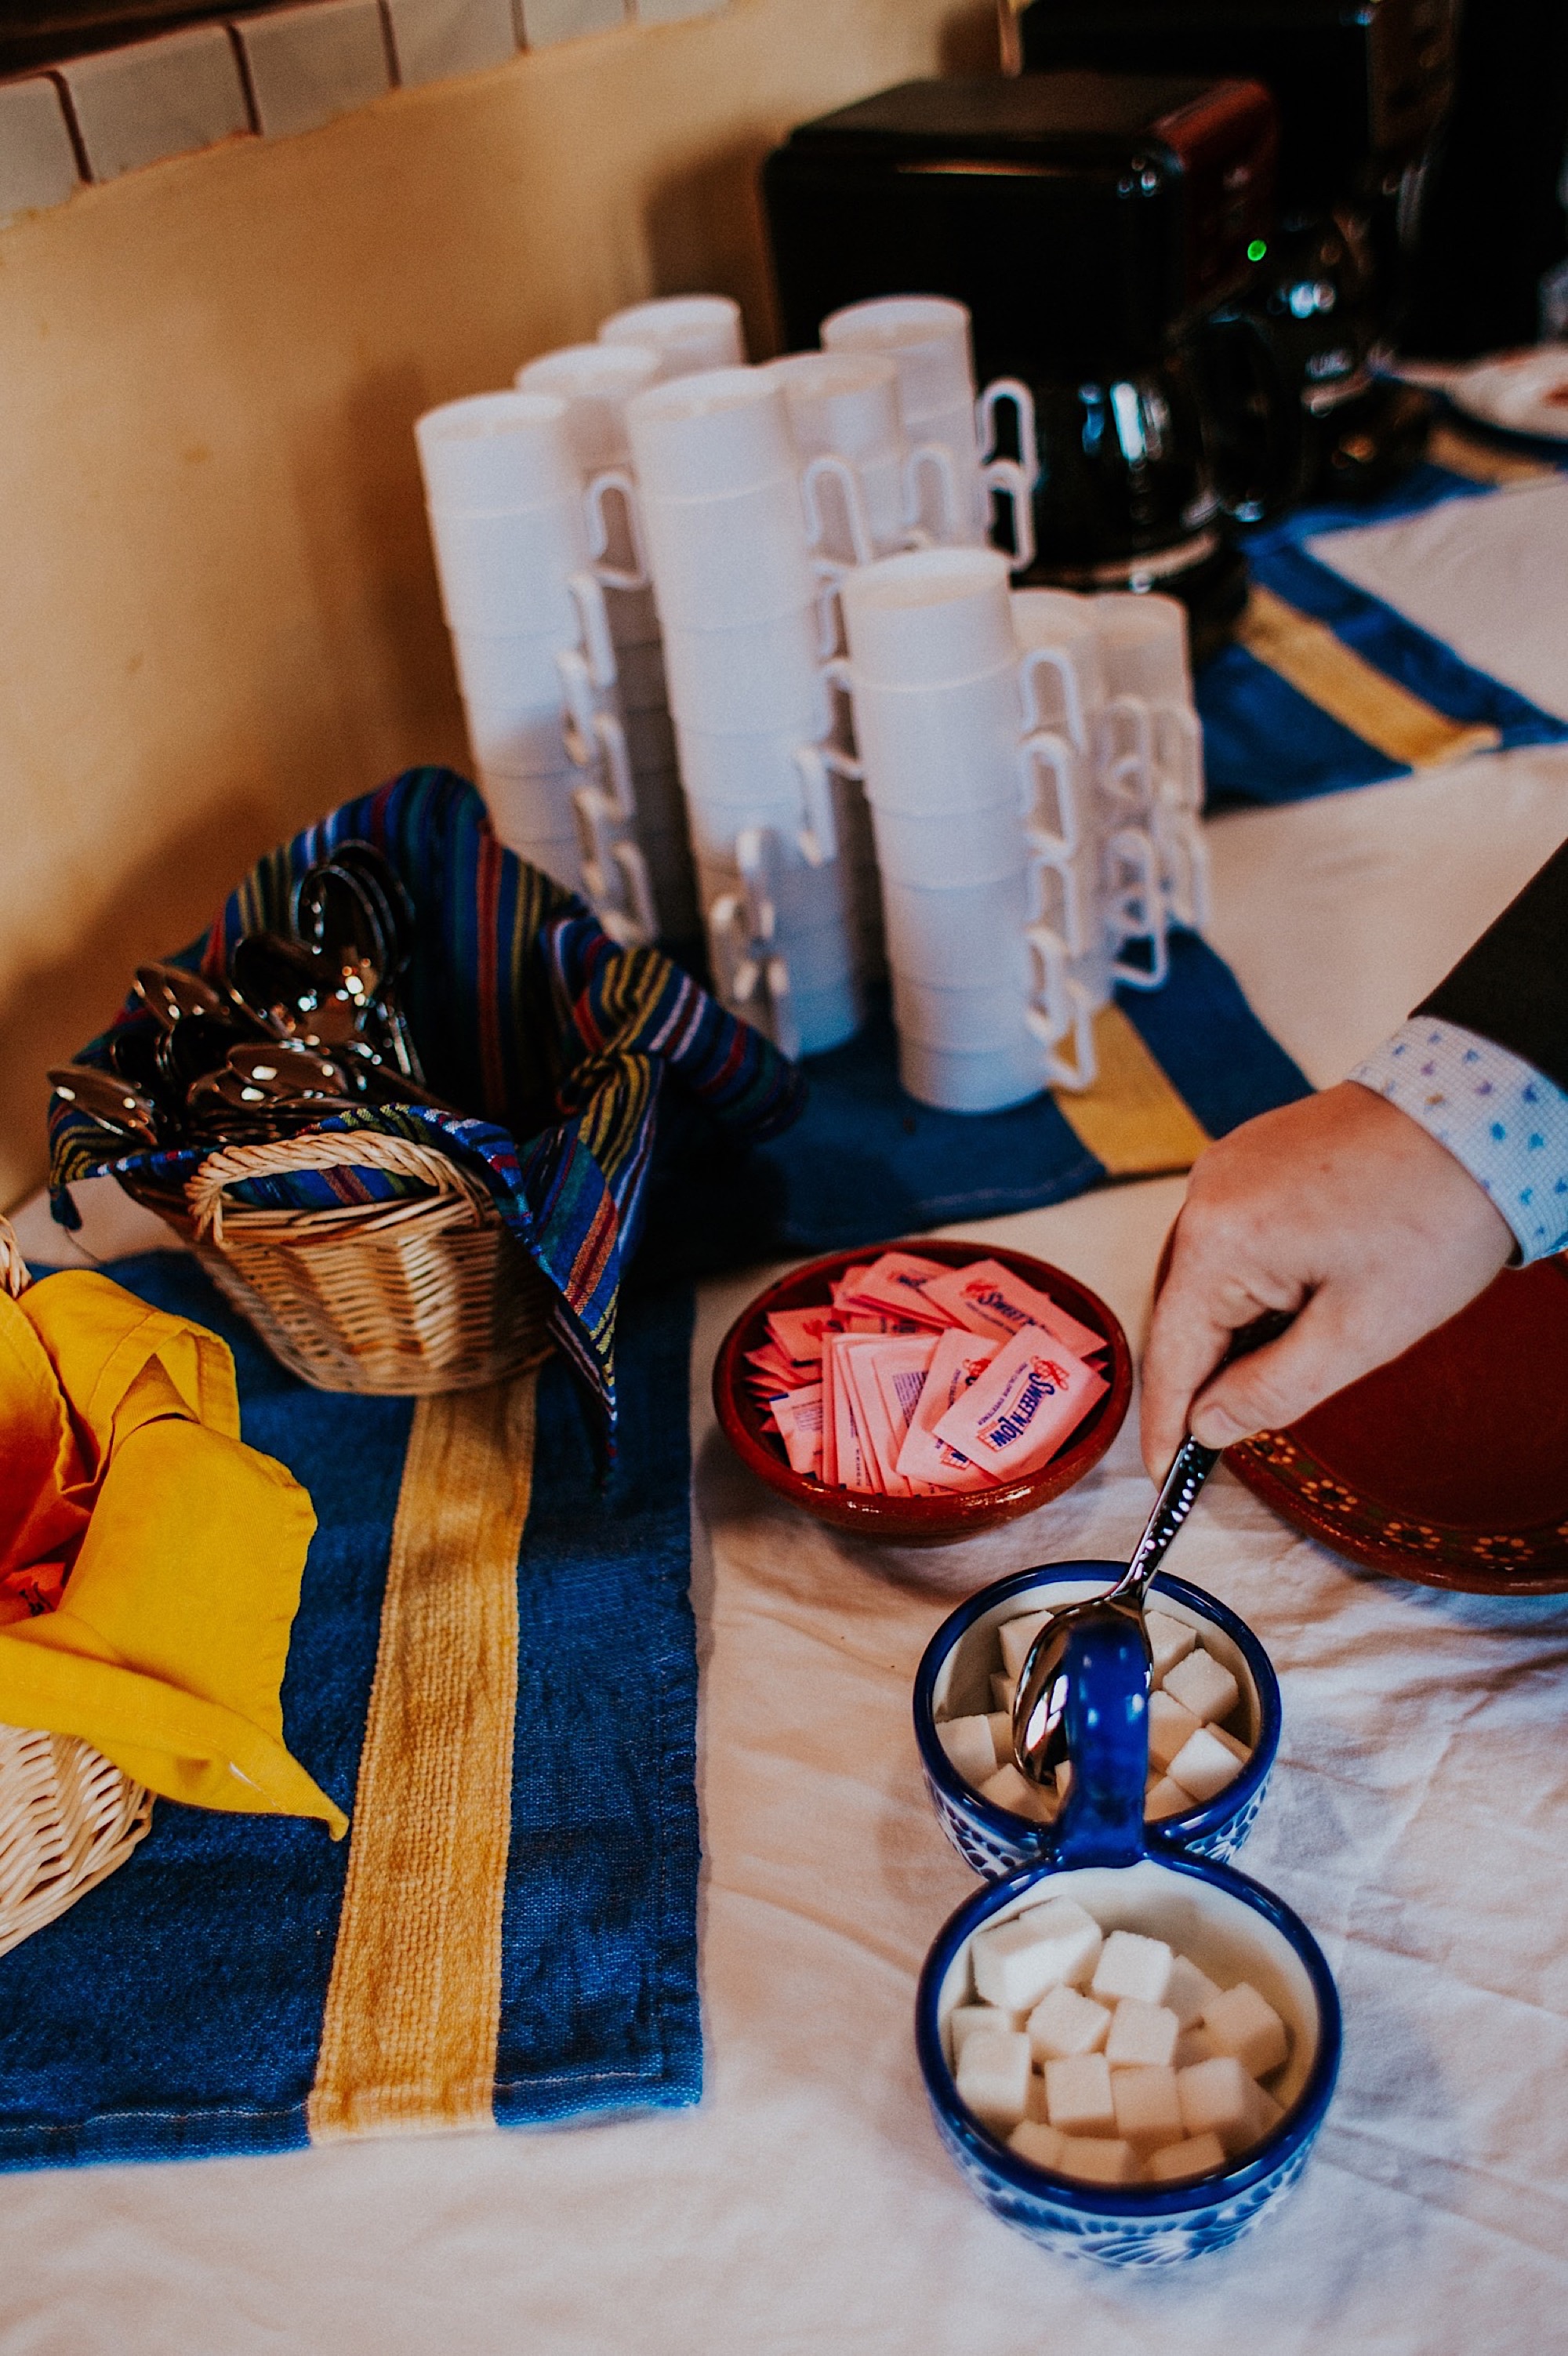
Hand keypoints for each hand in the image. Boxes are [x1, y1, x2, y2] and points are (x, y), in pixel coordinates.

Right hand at [1139, 1082, 1514, 1477]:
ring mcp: (1227, 1167)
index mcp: (1218, 1239)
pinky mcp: (1254, 1155)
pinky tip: (1306, 1295)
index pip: (1172, 1354)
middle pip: (1186, 1313)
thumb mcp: (1361, 1332)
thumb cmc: (1436, 1217)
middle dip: (1212, 1374)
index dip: (1169, 1424)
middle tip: (1243, 1431)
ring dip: (1242, 1325)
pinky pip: (1234, 1236)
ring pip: (1211, 1275)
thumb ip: (1273, 1390)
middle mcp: (1205, 1195)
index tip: (1167, 1477)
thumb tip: (1209, 1425)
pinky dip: (1256, 1280)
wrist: (1485, 1113)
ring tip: (1301, 1352)